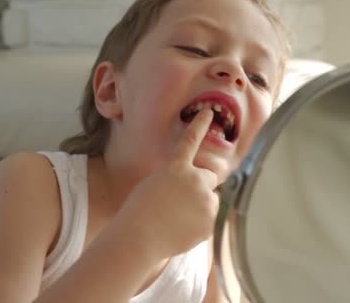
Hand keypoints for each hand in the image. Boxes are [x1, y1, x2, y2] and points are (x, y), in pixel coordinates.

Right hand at [115, 108, 219, 259]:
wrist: (139, 237)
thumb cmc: (138, 213)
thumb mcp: (153, 186)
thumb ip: (175, 181)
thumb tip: (191, 190)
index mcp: (176, 168)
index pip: (190, 140)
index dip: (199, 125)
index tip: (207, 113)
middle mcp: (195, 179)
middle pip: (209, 176)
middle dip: (201, 185)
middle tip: (183, 200)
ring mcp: (205, 200)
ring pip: (210, 200)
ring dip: (200, 207)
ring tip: (177, 220)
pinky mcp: (211, 220)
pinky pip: (210, 220)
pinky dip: (199, 225)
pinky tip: (181, 230)